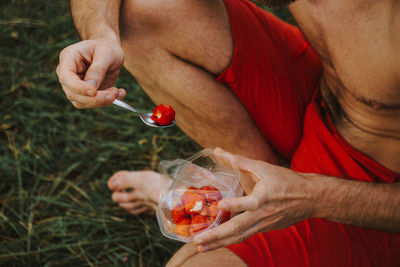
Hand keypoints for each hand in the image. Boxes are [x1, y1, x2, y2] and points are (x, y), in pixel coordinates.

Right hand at [56, 39, 125, 107]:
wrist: (110, 52)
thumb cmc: (107, 48)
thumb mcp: (106, 52)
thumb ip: (98, 69)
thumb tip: (92, 88)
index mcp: (68, 58)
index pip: (66, 77)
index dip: (78, 87)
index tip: (94, 92)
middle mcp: (68, 73)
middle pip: (73, 93)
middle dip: (94, 99)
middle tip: (113, 96)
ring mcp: (75, 85)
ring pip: (82, 102)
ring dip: (101, 101)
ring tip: (117, 93)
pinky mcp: (85, 94)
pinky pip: (92, 103)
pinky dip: (106, 102)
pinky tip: (120, 94)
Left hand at [193, 148, 314, 251]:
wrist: (310, 198)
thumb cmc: (286, 180)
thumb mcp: (263, 167)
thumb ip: (239, 160)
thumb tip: (217, 150)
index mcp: (265, 197)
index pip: (249, 203)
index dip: (235, 205)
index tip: (220, 205)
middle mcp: (263, 214)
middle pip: (238, 228)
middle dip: (216, 236)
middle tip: (197, 241)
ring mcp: (264, 224)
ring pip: (240, 236)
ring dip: (219, 243)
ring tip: (201, 247)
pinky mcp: (265, 228)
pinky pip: (245, 235)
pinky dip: (230, 240)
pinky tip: (217, 242)